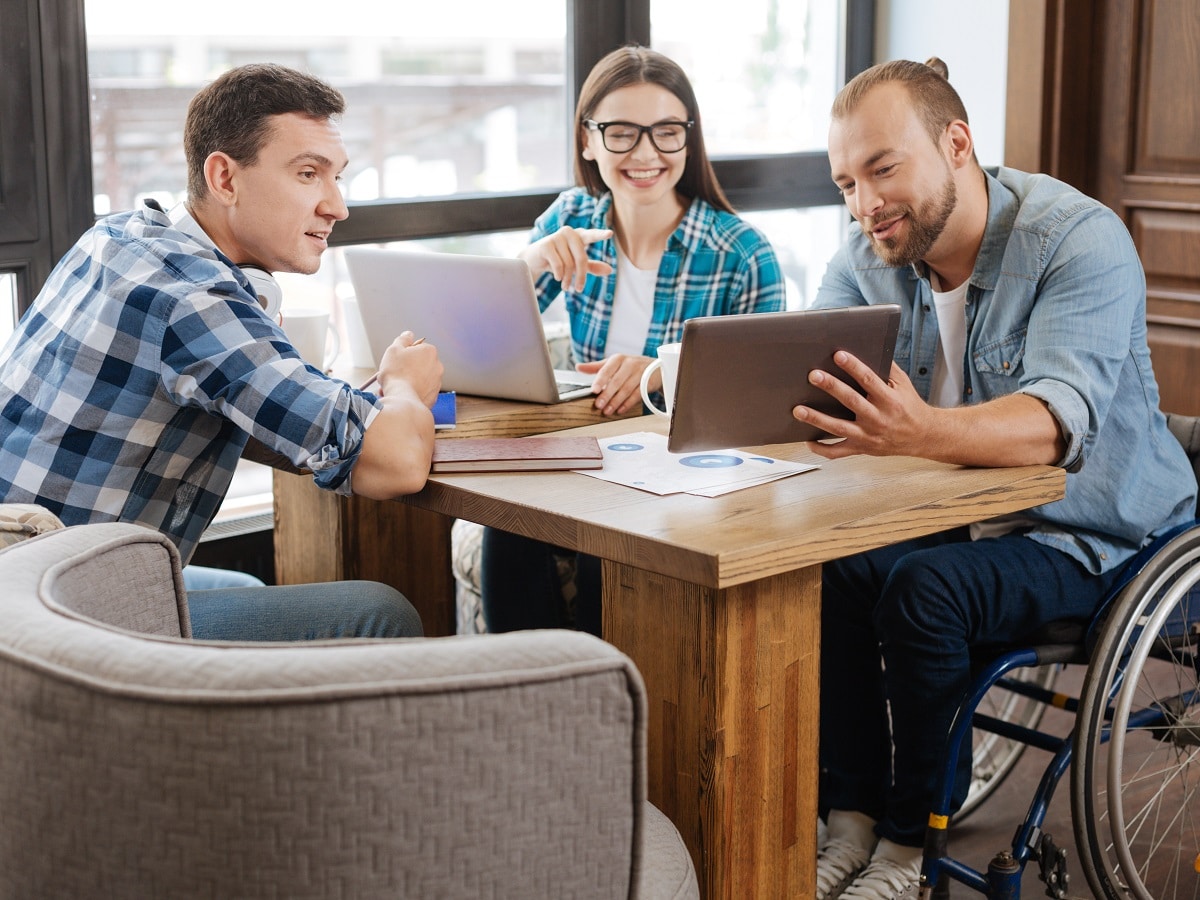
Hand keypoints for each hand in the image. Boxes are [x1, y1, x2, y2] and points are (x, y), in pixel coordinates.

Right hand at [376, 331, 442, 406]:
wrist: (402, 400)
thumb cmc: (397, 373)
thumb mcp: (394, 349)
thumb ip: (403, 339)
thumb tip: (408, 334)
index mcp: (430, 352)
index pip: (416, 348)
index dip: (403, 354)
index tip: (396, 360)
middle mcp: (437, 366)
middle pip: (418, 364)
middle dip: (405, 369)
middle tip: (392, 374)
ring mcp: (437, 383)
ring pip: (418, 379)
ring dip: (406, 382)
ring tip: (393, 386)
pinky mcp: (433, 397)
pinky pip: (420, 392)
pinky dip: (410, 393)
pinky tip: (400, 395)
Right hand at [520, 227, 613, 291]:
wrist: (534, 260)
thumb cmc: (558, 260)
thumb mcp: (576, 264)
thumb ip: (592, 266)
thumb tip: (610, 270)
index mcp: (579, 236)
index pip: (591, 235)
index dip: (600, 235)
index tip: (610, 234)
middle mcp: (569, 233)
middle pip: (581, 258)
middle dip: (581, 276)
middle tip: (578, 289)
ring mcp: (556, 237)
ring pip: (569, 264)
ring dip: (567, 279)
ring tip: (565, 286)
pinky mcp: (546, 244)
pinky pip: (558, 265)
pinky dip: (558, 275)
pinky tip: (557, 277)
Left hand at [577, 354, 652, 415]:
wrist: (654, 368)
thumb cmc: (629, 366)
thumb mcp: (613, 363)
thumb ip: (596, 367)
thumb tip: (578, 367)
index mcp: (618, 359)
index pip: (607, 369)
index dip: (600, 380)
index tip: (594, 390)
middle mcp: (629, 364)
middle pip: (616, 381)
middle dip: (607, 395)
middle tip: (598, 406)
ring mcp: (640, 373)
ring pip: (626, 389)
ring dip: (616, 402)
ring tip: (607, 411)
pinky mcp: (648, 383)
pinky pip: (637, 395)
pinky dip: (628, 404)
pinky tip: (620, 410)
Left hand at [791, 355, 931, 458]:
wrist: (923, 436)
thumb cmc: (909, 407)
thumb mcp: (903, 384)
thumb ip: (886, 367)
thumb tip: (868, 346)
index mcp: (890, 400)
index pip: (869, 380)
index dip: (853, 367)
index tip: (838, 355)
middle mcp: (878, 419)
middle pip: (851, 401)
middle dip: (831, 387)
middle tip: (813, 375)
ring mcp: (868, 436)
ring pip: (839, 428)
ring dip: (817, 419)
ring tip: (798, 410)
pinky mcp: (862, 448)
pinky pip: (838, 452)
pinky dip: (821, 448)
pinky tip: (807, 439)